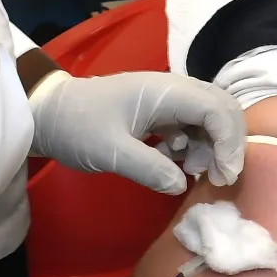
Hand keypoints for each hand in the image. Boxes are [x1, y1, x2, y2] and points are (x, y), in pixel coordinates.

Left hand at [28, 69, 248, 195]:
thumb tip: (181, 186)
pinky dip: (194, 145)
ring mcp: (166, 99)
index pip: (216, 109)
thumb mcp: (110, 152)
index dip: (228, 142)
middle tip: (219, 178)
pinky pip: (191, 125)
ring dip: (211, 146)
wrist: (48, 114)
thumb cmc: (77, 127)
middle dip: (228, 143)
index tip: (224, 176)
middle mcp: (172, 90)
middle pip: (221, 108)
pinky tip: (176, 162)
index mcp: (164, 91)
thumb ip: (149, 168)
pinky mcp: (159, 111)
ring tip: (194, 172)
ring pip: (208, 118)